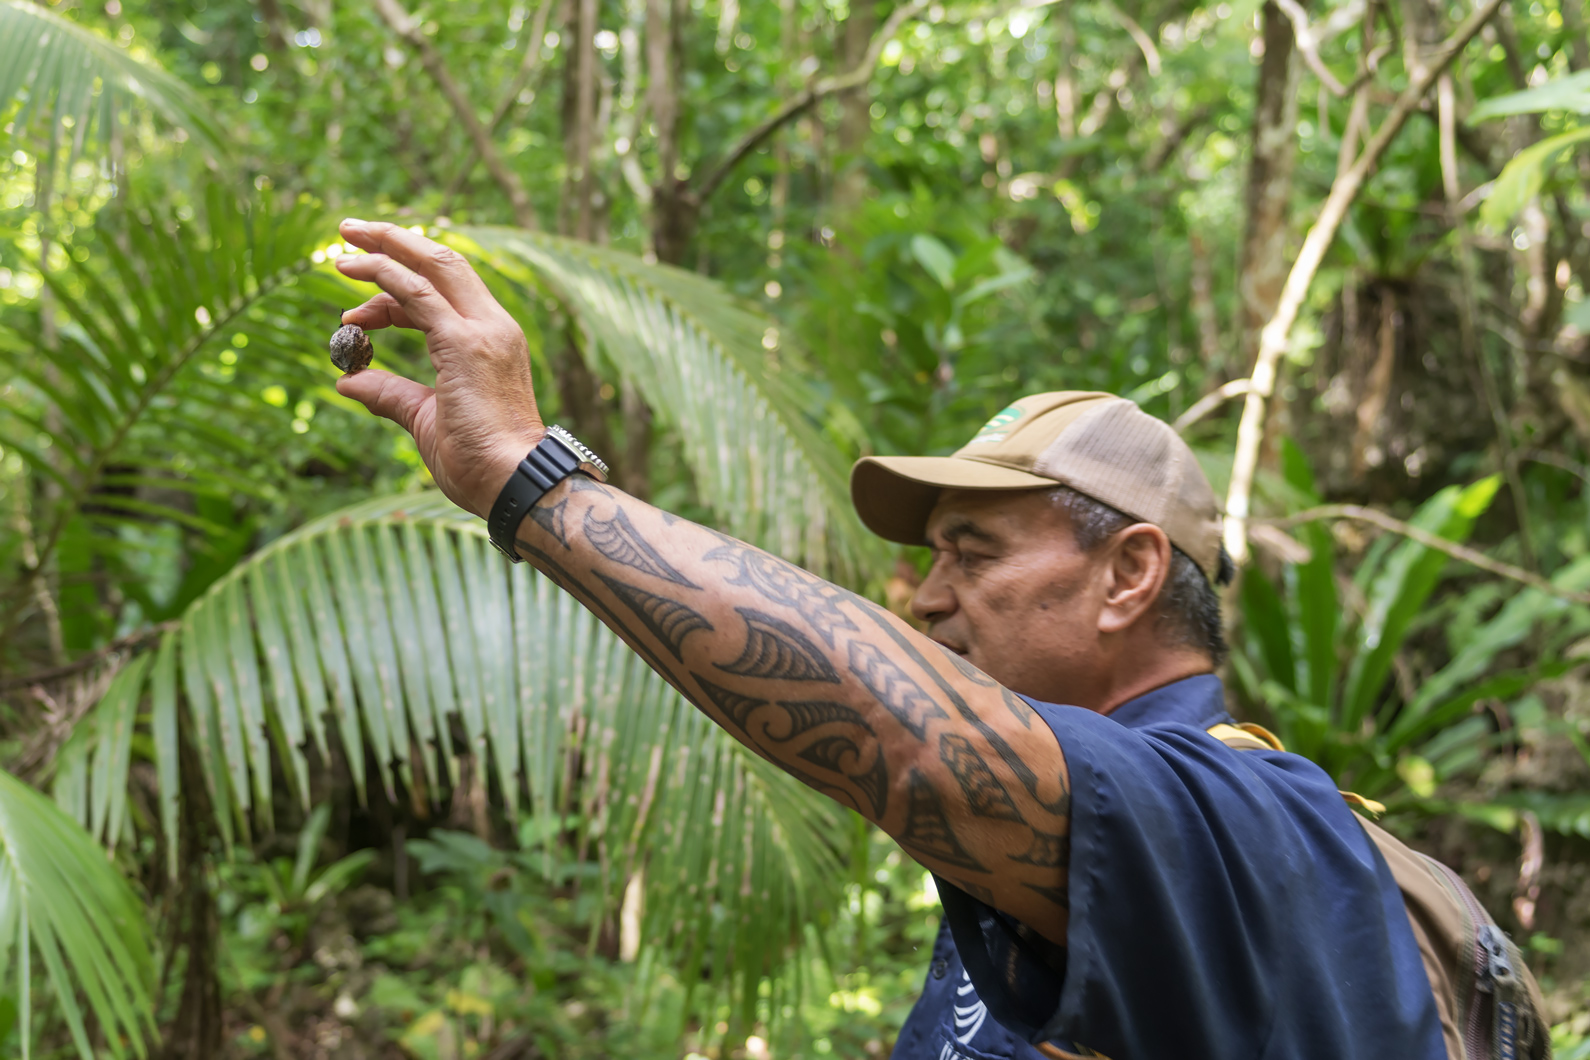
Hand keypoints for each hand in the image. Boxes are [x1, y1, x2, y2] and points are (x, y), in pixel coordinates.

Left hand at [332, 219, 544, 518]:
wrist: (513, 483)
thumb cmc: (478, 463)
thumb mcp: (424, 420)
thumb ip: (391, 395)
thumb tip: (346, 382)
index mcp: (492, 340)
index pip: (443, 293)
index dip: (396, 290)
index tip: (357, 312)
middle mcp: (492, 326)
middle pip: (442, 262)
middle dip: (394, 240)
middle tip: (349, 230)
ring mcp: (481, 332)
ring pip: (431, 266)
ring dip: (384, 247)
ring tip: (342, 242)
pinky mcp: (463, 343)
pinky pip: (416, 294)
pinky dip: (383, 276)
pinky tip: (352, 273)